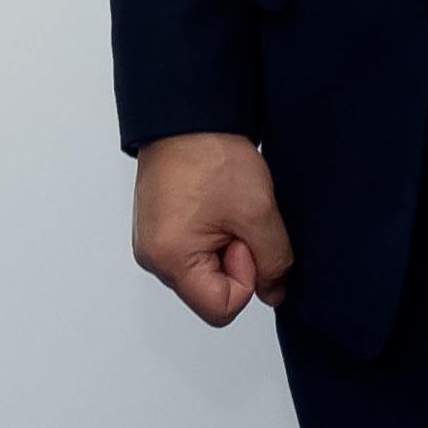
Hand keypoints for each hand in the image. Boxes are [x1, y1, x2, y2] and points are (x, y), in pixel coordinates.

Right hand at [128, 132, 294, 325]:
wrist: (187, 118)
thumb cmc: (211, 157)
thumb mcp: (259, 213)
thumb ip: (274, 261)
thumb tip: (274, 294)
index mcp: (169, 259)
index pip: (221, 309)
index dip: (247, 278)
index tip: (245, 239)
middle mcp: (153, 259)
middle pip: (212, 291)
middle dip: (237, 261)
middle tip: (237, 220)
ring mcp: (154, 245)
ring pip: (206, 271)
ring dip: (227, 246)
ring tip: (225, 210)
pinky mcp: (160, 231)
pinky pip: (196, 252)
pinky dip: (215, 235)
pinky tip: (216, 207)